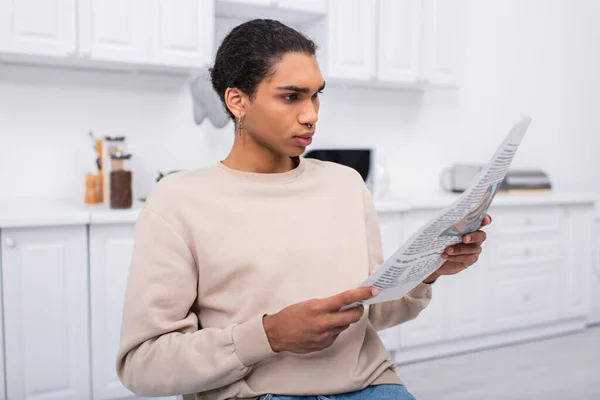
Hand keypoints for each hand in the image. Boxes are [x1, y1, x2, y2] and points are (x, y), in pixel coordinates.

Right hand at [263, 286, 378, 353]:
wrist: (277, 334)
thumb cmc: (291, 315)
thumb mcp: (309, 304)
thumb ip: (327, 305)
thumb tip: (345, 303)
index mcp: (319, 308)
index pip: (345, 299)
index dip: (361, 294)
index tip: (372, 291)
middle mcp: (324, 323)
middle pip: (352, 317)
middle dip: (358, 310)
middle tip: (359, 305)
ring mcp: (325, 336)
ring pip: (344, 326)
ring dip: (343, 320)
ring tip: (331, 317)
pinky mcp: (324, 345)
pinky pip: (336, 335)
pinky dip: (334, 330)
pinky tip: (323, 328)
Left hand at [424, 214, 491, 282]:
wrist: (433, 257)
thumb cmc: (439, 241)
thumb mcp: (440, 232)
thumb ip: (446, 226)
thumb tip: (443, 221)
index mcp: (469, 227)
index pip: (481, 221)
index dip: (485, 219)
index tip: (486, 219)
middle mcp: (475, 238)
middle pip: (481, 236)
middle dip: (473, 236)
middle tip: (463, 238)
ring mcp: (474, 249)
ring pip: (472, 249)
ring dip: (459, 249)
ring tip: (447, 250)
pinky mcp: (470, 259)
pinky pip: (467, 258)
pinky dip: (456, 257)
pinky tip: (447, 256)